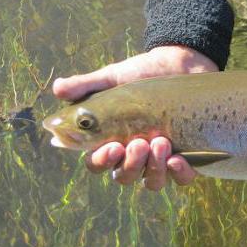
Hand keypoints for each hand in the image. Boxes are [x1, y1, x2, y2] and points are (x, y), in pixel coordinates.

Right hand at [52, 45, 217, 189]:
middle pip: (124, 177)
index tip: (111, 147)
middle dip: (131, 164)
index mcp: (112, 139)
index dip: (101, 161)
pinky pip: (182, 179)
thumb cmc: (144, 72)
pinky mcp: (188, 156)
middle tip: (139, 142)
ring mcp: (161, 158)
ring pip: (151, 182)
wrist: (182, 63)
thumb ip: (86, 85)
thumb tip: (57, 89)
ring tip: (161, 142)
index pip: (97, 163)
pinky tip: (178, 159)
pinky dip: (179, 174)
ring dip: (153, 168)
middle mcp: (135, 154)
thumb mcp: (114, 77)